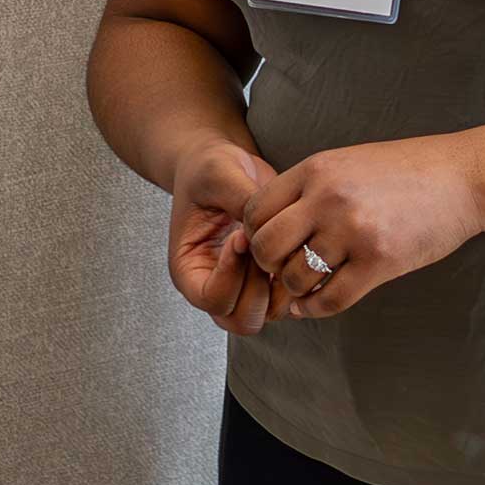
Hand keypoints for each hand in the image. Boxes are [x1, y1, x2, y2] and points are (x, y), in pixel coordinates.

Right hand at [167, 142, 280, 335]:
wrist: (224, 165)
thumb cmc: (210, 169)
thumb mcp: (219, 175)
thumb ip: (240, 201)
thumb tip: (264, 231)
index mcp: (188, 270)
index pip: (211, 299)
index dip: (231, 273)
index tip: (240, 235)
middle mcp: (214, 286)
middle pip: (242, 319)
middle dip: (259, 286)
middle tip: (263, 246)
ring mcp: (243, 286)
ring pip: (268, 314)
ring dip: (280, 285)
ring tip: (279, 244)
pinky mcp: (268, 277)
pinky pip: (287, 298)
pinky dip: (296, 279)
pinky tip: (293, 243)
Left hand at [243, 136, 484, 319]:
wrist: (465, 178)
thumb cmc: (408, 171)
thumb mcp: (349, 162)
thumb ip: (310, 188)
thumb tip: (269, 226)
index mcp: (317, 169)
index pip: (256, 210)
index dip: (254, 233)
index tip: (272, 243)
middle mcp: (329, 198)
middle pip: (266, 246)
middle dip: (269, 264)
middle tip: (284, 267)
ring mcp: (354, 231)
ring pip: (295, 277)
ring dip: (296, 288)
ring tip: (307, 284)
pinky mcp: (380, 261)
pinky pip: (330, 299)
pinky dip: (316, 309)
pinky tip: (316, 303)